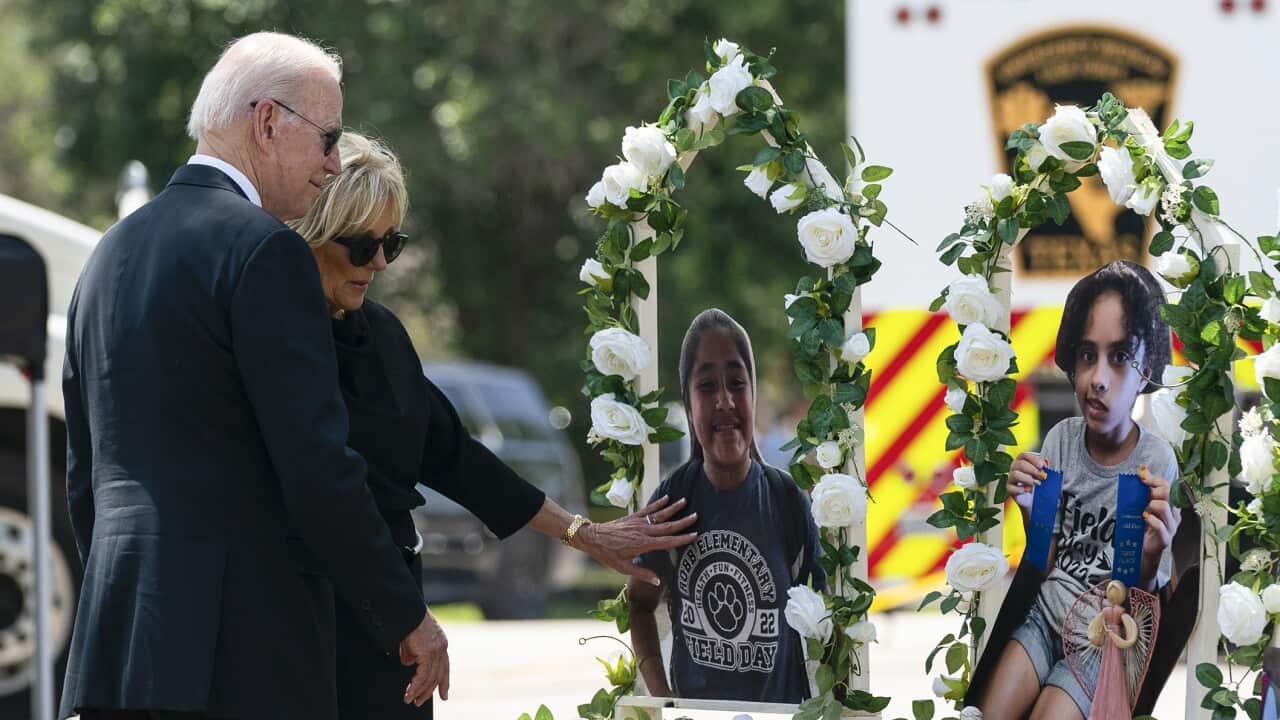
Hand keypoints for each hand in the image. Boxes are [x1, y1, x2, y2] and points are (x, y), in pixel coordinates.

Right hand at [399, 610, 449, 706]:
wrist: (407, 610)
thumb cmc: (408, 621)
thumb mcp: (412, 640)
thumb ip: (413, 652)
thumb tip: (410, 663)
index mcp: (440, 642)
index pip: (444, 666)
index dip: (444, 682)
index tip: (444, 695)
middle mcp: (442, 647)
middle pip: (439, 674)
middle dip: (430, 690)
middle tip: (420, 702)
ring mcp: (437, 650)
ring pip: (430, 677)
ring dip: (420, 691)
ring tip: (412, 700)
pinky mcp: (428, 652)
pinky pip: (422, 675)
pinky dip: (415, 686)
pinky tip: (409, 693)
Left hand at [573, 495, 696, 584]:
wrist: (592, 537)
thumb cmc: (608, 554)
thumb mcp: (624, 568)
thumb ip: (642, 574)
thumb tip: (658, 581)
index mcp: (644, 544)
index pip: (668, 541)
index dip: (682, 539)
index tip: (695, 535)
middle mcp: (644, 531)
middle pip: (667, 526)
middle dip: (683, 521)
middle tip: (696, 516)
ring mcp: (639, 522)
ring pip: (660, 515)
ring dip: (673, 508)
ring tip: (685, 501)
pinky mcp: (633, 517)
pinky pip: (648, 509)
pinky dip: (658, 503)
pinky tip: (667, 498)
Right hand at [1007, 452, 1047, 498]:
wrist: (1035, 500)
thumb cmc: (1039, 485)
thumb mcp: (1043, 475)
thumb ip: (1043, 469)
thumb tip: (1045, 464)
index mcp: (1022, 462)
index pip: (1024, 455)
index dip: (1033, 459)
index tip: (1042, 466)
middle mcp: (1015, 468)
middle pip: (1020, 464)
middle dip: (1032, 470)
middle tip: (1042, 476)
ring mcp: (1011, 479)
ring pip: (1015, 474)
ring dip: (1027, 479)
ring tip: (1037, 484)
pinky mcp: (1009, 489)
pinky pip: (1011, 488)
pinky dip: (1020, 489)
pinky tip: (1027, 491)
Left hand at [1140, 464, 1179, 556]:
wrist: (1145, 549)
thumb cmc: (1146, 526)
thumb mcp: (1145, 504)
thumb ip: (1146, 488)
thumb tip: (1143, 469)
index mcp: (1171, 504)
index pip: (1168, 485)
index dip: (1154, 479)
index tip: (1141, 477)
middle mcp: (1174, 514)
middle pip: (1168, 494)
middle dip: (1153, 491)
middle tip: (1143, 497)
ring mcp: (1171, 526)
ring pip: (1165, 507)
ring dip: (1151, 505)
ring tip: (1144, 510)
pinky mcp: (1165, 538)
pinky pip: (1160, 525)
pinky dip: (1151, 520)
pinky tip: (1144, 518)